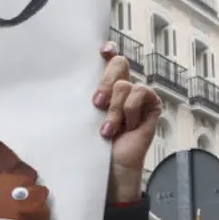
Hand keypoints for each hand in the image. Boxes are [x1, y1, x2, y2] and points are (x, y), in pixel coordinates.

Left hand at [92, 41, 161, 204]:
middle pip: (118, 63)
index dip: (108, 51)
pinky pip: (141, 92)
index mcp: (105, 88)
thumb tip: (67, 81)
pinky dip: (129, 110)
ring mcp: (138, 97)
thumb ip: (83, 99)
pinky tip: (126, 127)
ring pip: (124, 84)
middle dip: (105, 81)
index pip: (108, 61)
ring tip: (108, 130)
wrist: (110, 169)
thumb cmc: (94, 146)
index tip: (101, 50)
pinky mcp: (151, 106)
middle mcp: (122, 89)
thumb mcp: (84, 118)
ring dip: (114, 108)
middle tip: (96, 103)